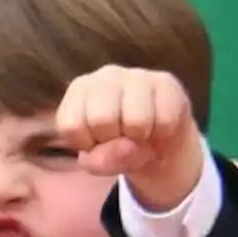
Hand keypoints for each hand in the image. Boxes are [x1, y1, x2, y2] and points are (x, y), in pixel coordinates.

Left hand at [55, 66, 203, 211]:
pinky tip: (158, 127)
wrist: (158, 139)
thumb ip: (99, 161)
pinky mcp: (166, 81)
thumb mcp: (99, 161)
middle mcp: (105, 76)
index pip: (71, 125)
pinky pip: (165, 120)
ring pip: (137, 120)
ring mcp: (137, 75)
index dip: (86, 144)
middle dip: (114, 140)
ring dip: (141, 138)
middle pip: (101, 119)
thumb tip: (128, 146)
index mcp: (79, 90)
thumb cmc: (117, 146)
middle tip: (121, 137)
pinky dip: (163, 134)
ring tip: (140, 133)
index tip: (96, 141)